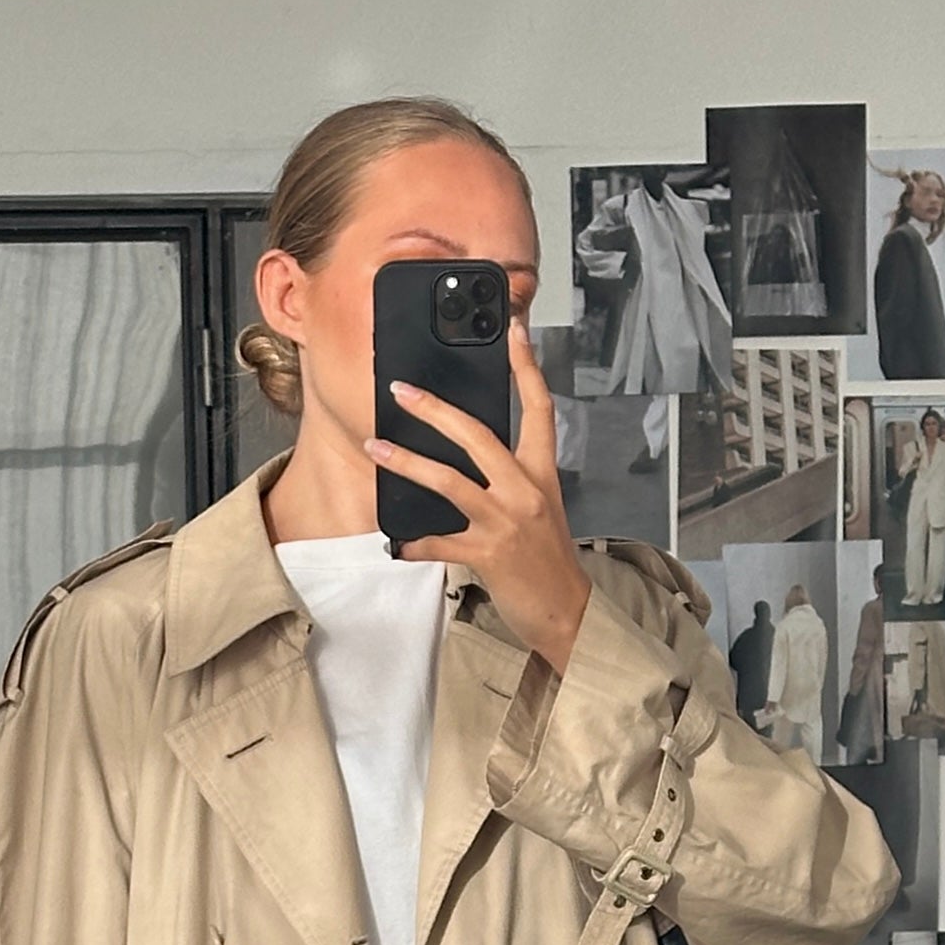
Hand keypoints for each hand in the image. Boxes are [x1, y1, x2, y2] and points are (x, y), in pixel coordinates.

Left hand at [366, 319, 591, 674]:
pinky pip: (439, 543)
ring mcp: (506, 522)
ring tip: (376, 448)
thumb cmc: (549, 561)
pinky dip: (413, 543)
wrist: (568, 612)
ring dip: (408, 463)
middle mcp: (525, 491)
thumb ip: (511, 479)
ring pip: (450, 482)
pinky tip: (395, 542)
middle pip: (479, 435)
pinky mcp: (488, 554)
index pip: (539, 409)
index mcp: (542, 473)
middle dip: (436, 410)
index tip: (513, 332)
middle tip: (402, 391)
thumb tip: (468, 457)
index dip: (527, 368)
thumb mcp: (540, 509)